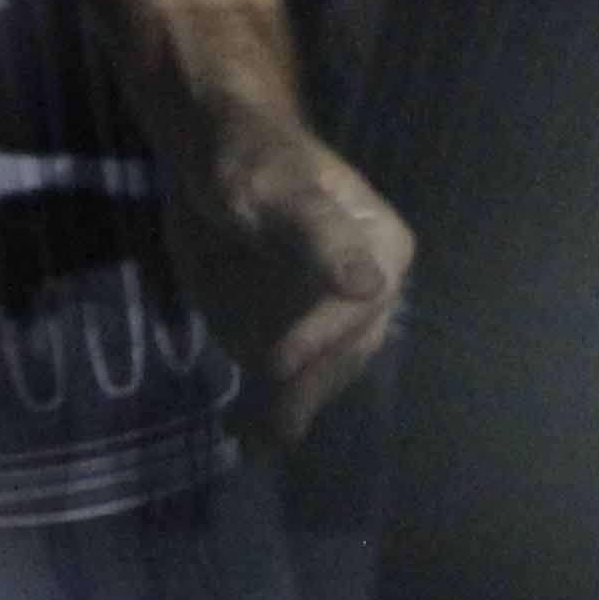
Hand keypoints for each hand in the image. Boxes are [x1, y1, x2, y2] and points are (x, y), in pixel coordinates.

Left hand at [162, 100, 412, 440]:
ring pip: (325, 373)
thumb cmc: (248, 159)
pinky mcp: (306, 333)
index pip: (359, 308)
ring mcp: (338, 316)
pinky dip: (278, 405)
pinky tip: (251, 434)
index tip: (274, 364)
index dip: (320, 338)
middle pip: (346, 351)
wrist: (215, 158)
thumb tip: (374, 285)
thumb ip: (318, 235)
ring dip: (295, 406)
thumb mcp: (276, 187)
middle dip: (307, 387)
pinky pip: (299, 377)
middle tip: (267, 430)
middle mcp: (374, 288)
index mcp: (383, 246)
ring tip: (258, 442)